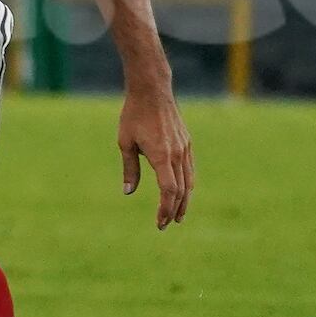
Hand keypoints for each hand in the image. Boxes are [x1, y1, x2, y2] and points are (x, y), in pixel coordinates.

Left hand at [119, 85, 193, 228]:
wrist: (152, 92)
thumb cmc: (134, 116)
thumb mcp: (125, 143)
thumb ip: (130, 169)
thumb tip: (128, 192)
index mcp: (161, 156)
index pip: (168, 191)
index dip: (165, 209)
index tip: (159, 222)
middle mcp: (177, 155)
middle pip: (181, 191)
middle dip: (174, 210)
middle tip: (165, 224)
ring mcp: (185, 149)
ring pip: (188, 182)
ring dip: (183, 201)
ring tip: (177, 216)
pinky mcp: (187, 144)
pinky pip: (190, 170)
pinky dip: (187, 185)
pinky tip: (182, 193)